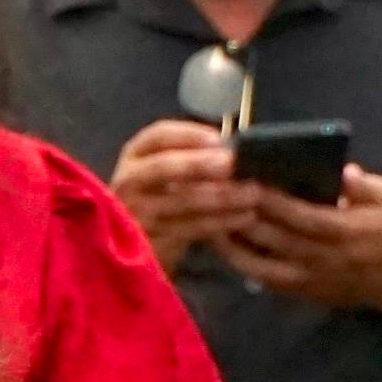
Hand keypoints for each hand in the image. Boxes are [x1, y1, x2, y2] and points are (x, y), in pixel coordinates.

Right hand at [111, 119, 251, 271]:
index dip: (188, 135)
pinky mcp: (152, 240)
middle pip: (163, 166)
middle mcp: (129, 181)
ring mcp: (137, 212)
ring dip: (221, 196)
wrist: (140, 246)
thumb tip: (233, 147)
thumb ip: (193, 156)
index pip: (158, 135)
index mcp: (135, 155)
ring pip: (182, 201)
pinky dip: (221, 222)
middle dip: (199, 163)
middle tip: (231, 164)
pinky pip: (191, 228)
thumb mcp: (168, 171)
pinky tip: (245, 216)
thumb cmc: (163, 197)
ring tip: (252, 193)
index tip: (218, 139)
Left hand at [222, 164, 381, 315]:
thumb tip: (343, 171)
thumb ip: (363, 185)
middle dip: (244, 215)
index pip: (303, 216)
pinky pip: (264, 278)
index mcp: (346, 231)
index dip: (274, 201)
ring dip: (233, 241)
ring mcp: (310, 278)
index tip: (247, 180)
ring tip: (207, 217)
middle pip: (276, 238)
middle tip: (215, 193)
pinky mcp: (301, 291)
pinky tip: (220, 243)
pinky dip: (240, 262)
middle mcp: (324, 258)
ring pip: (263, 262)